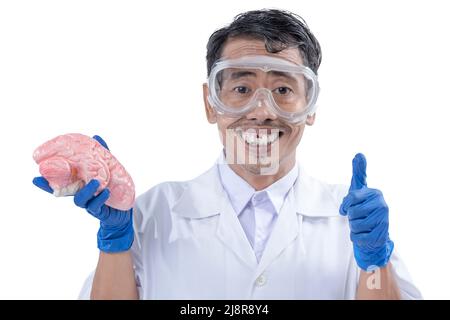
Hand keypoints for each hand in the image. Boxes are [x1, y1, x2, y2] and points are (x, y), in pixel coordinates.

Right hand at [33, 135, 133, 252]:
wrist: (124, 209)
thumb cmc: (112, 187)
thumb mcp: (109, 169)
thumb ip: (102, 155)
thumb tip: (96, 137)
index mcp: (79, 184)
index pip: (60, 183)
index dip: (46, 183)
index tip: (35, 178)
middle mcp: (80, 194)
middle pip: (63, 192)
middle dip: (51, 187)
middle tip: (44, 180)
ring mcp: (88, 203)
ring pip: (80, 199)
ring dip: (87, 190)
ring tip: (96, 182)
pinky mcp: (99, 210)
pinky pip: (96, 205)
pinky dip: (100, 198)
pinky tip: (106, 192)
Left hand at [339, 153, 393, 270]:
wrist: (375, 233)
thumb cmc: (364, 208)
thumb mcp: (359, 189)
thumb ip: (359, 172)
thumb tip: (358, 154)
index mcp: (375, 194)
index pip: (351, 198)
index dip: (345, 205)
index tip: (346, 208)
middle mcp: (382, 206)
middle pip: (352, 213)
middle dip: (351, 218)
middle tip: (359, 217)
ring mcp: (384, 221)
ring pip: (355, 226)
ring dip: (354, 228)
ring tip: (362, 226)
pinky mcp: (381, 236)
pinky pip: (358, 238)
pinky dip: (357, 238)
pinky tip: (365, 235)